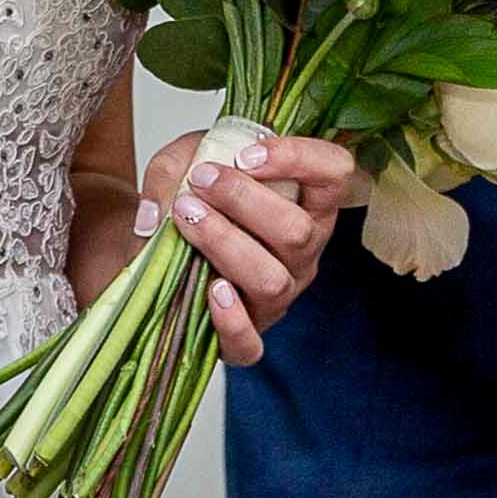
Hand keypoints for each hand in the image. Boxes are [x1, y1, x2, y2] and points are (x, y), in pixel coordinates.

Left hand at [143, 130, 356, 365]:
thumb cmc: (194, 198)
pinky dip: (230, 320)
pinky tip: (209, 290)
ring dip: (224, 243)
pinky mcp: (248, 335)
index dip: (299, 159)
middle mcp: (302, 250)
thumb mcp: (185, 162)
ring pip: (271, 280)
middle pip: (297, 230)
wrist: (162, 247)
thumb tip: (161, 209)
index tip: (246, 154)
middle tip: (199, 181)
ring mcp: (280, 294)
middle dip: (242, 199)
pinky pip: (250, 342)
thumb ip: (173, 168)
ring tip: (186, 217)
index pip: (335, 173)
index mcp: (305, 202)